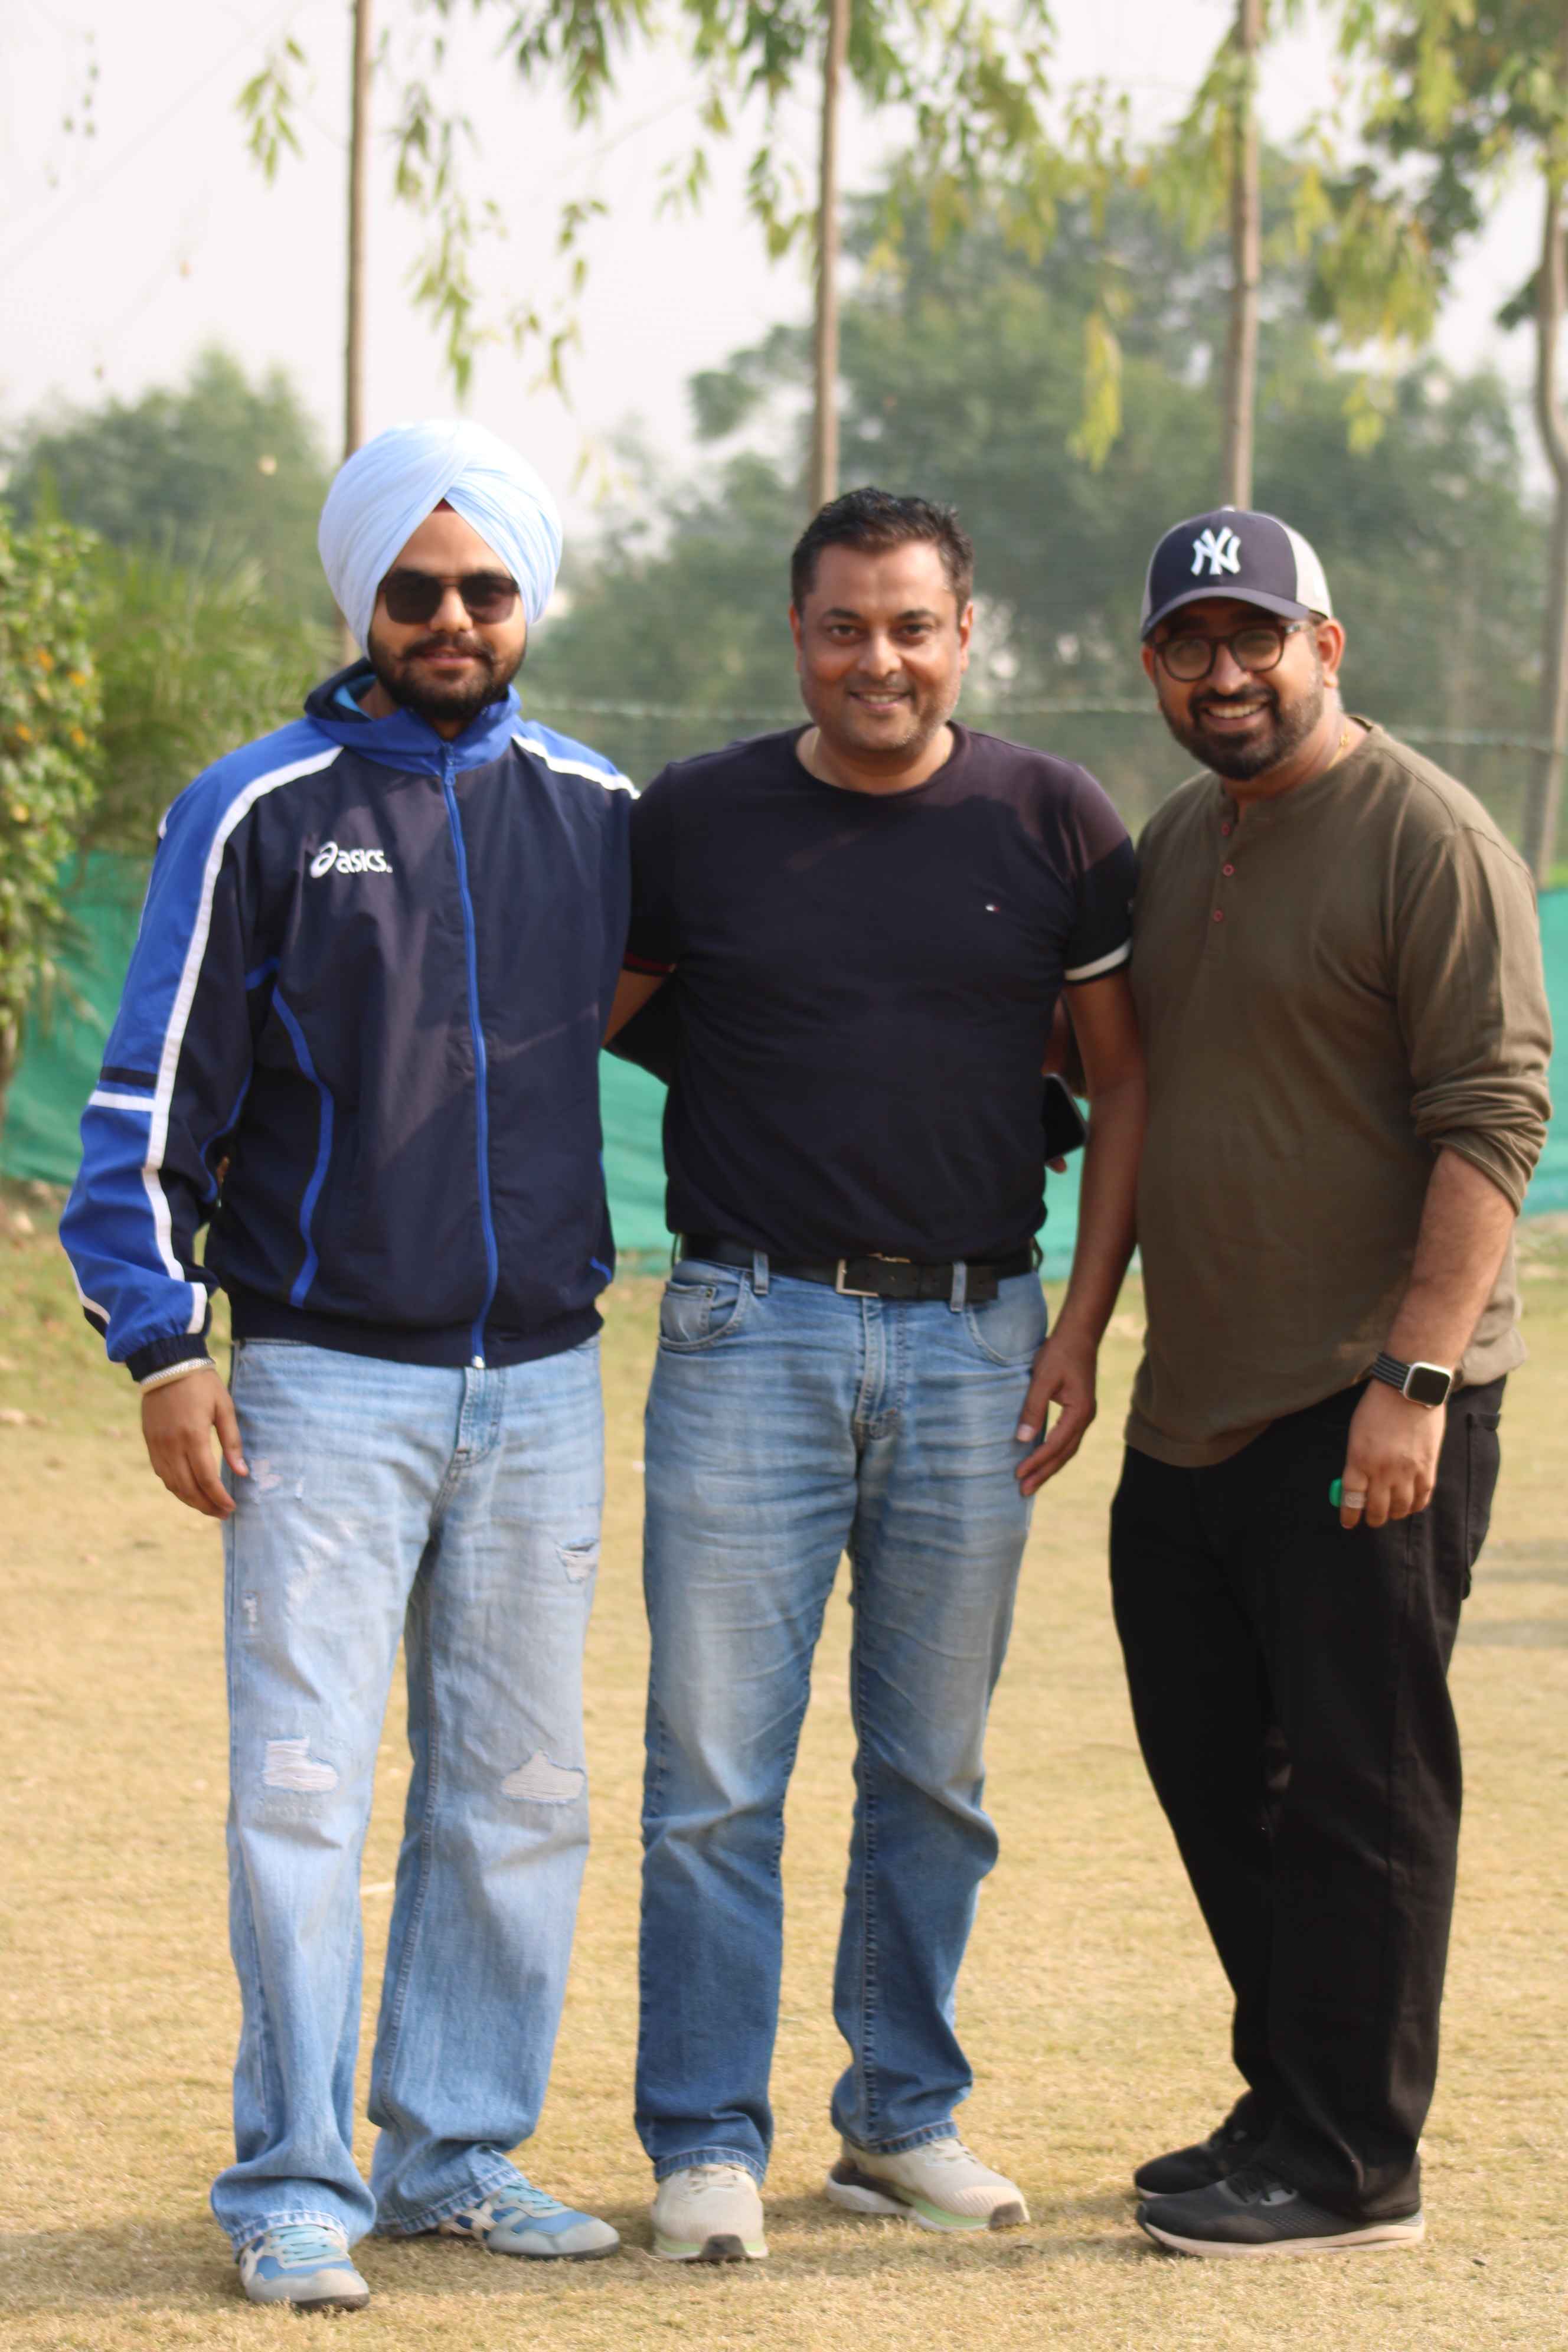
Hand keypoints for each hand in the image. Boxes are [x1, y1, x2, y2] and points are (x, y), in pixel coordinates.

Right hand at [141, 1369, 247, 1519]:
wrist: (167, 1364)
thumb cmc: (202, 1384)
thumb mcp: (224, 1408)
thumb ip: (232, 1442)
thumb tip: (241, 1472)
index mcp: (193, 1436)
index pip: (206, 1478)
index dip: (219, 1497)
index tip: (231, 1507)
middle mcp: (171, 1445)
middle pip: (187, 1487)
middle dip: (206, 1505)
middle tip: (222, 1514)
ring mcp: (157, 1444)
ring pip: (172, 1484)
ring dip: (190, 1500)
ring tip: (208, 1507)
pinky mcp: (150, 1441)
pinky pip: (161, 1473)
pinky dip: (175, 1486)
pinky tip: (188, 1490)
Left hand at [1015, 1326, 1097, 1494]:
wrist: (1078, 1335)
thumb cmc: (1059, 1353)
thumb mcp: (1042, 1378)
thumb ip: (1033, 1408)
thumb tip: (1023, 1439)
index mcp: (1080, 1412)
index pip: (1056, 1445)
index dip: (1037, 1461)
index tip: (1018, 1474)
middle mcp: (1085, 1418)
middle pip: (1064, 1454)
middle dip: (1044, 1473)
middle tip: (1024, 1492)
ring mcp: (1084, 1416)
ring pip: (1067, 1450)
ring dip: (1049, 1467)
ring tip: (1032, 1483)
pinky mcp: (1078, 1411)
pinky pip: (1066, 1440)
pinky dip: (1054, 1453)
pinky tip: (1042, 1459)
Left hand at [1338, 1381, 1443, 1530]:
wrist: (1410, 1390)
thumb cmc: (1377, 1407)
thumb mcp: (1357, 1434)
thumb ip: (1357, 1461)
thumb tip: (1358, 1485)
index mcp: (1360, 1460)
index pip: (1351, 1498)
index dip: (1349, 1514)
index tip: (1348, 1522)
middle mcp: (1383, 1470)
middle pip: (1377, 1509)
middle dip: (1372, 1518)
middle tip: (1371, 1519)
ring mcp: (1408, 1471)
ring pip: (1400, 1508)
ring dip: (1393, 1514)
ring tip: (1390, 1512)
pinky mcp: (1428, 1468)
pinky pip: (1422, 1498)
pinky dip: (1415, 1506)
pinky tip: (1410, 1505)